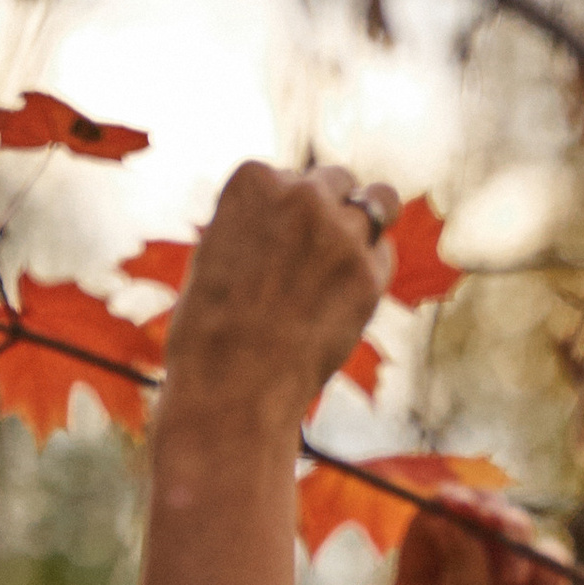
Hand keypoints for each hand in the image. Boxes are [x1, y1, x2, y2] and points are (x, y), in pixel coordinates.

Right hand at [137, 164, 397, 584]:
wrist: (226, 405)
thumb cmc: (198, 369)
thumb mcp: (203, 296)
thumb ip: (236, 260)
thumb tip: (251, 263)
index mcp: (241, 185)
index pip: (284, 178)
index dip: (292, 223)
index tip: (283, 268)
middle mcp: (291, 191)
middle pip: (334, 185)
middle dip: (332, 227)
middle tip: (314, 292)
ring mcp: (334, 226)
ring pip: (371, 210)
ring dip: (362, 249)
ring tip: (331, 309)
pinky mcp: (364, 270)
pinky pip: (385, 260)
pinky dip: (372, 290)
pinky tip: (344, 331)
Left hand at [387, 511, 574, 584]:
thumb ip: (457, 571)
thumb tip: (457, 510)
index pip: (429, 529)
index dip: (444, 506)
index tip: (455, 500)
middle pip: (474, 525)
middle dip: (483, 512)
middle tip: (490, 518)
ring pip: (514, 539)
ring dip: (515, 528)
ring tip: (512, 541)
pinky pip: (550, 567)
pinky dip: (546, 555)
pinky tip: (537, 566)